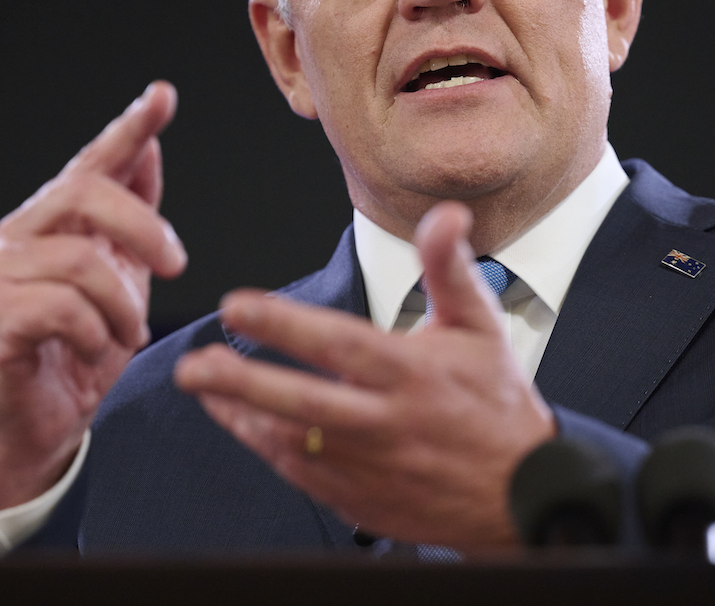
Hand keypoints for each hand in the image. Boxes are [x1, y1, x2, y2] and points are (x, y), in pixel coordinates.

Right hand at [0, 81, 186, 512]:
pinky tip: (98, 348)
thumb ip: (130, 216)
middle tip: (177, 266)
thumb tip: (149, 149)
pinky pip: (61, 308)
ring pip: (81, 262)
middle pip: (85, 194)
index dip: (129, 128)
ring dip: (123, 304)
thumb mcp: (121, 279)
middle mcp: (18, 236)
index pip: (93, 162)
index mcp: (52, 220)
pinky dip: (95, 332)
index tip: (163, 95)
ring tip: (129, 333)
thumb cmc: (78, 348)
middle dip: (143, 227)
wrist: (37, 425)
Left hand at [173, 201, 556, 549]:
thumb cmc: (495, 400)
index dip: (284, 325)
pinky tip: (236, 420)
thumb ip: (450, 268)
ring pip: (292, 443)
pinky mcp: (359, 499)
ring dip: (241, 415)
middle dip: (243, 384)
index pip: (339, 344)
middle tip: (193, 366)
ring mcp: (370, 467)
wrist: (521, 493)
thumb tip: (446, 214)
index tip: (237, 305)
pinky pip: (300, 475)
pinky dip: (264, 448)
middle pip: (304, 404)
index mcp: (412, 374)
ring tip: (199, 386)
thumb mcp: (480, 325)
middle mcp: (386, 422)